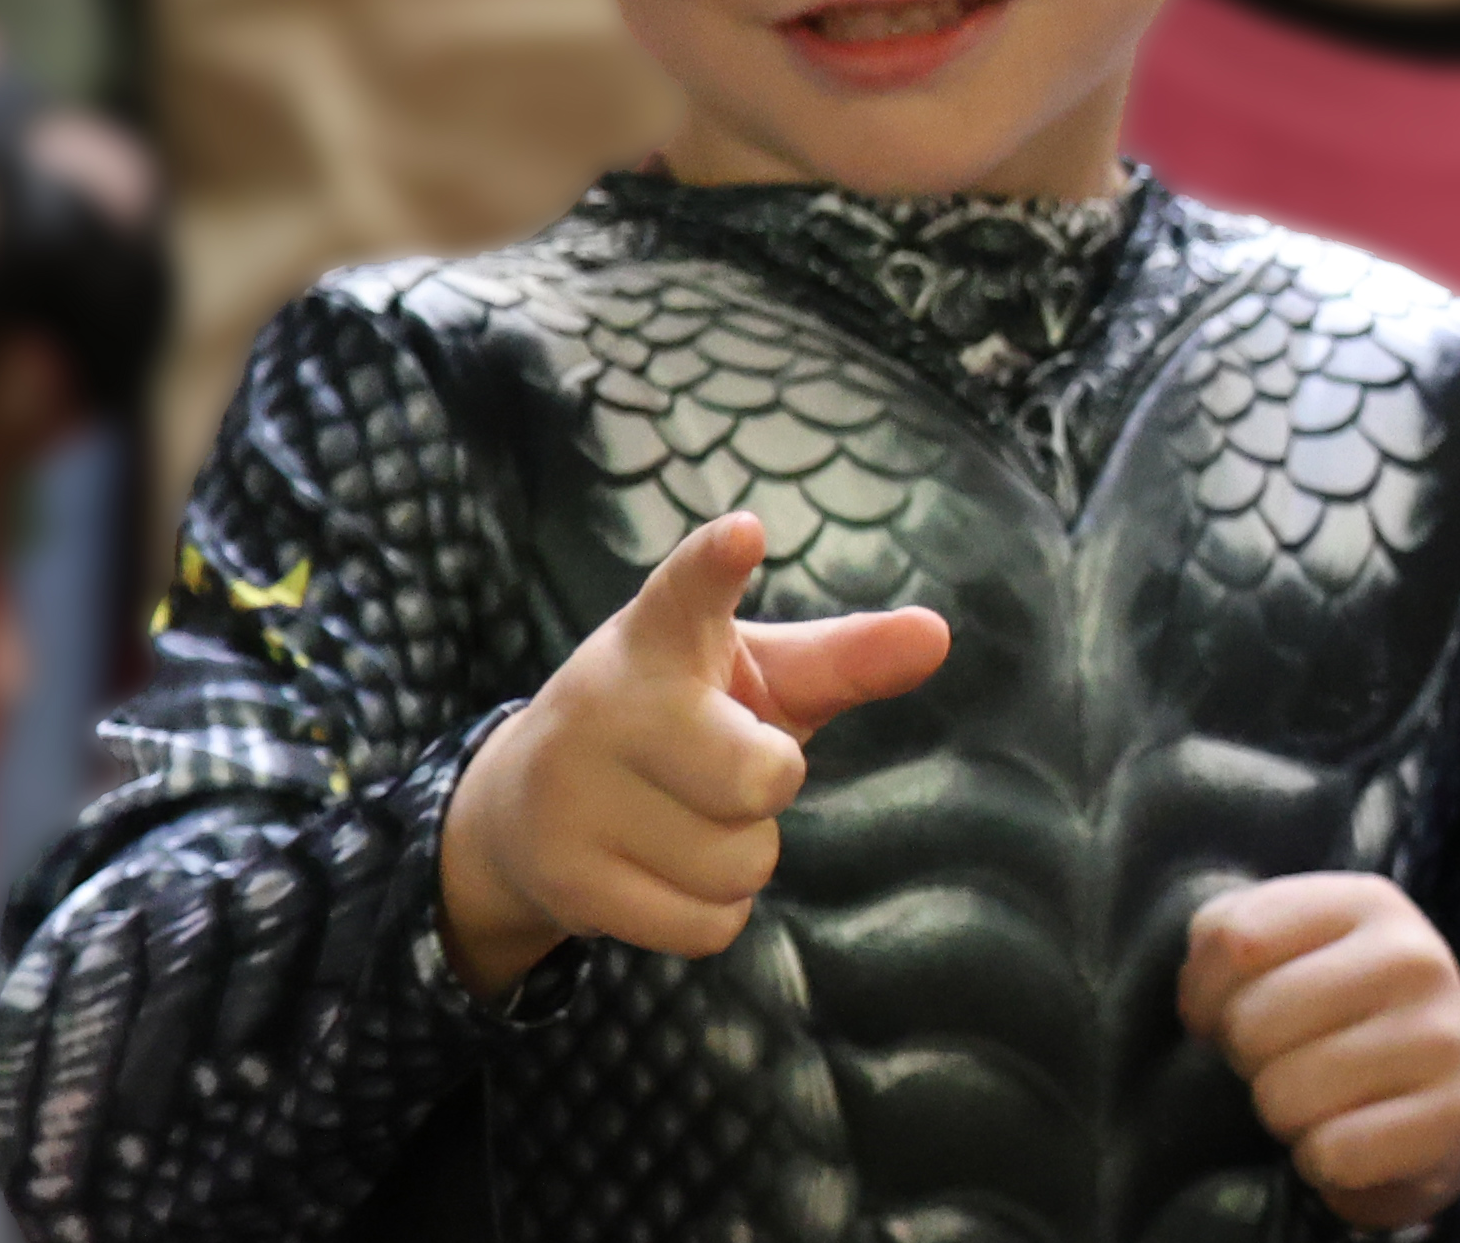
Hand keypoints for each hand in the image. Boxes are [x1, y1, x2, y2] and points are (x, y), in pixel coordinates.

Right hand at [437, 511, 949, 998]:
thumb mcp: (754, 678)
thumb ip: (845, 658)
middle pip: (760, 778)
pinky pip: (706, 926)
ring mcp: (571, 794)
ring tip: (679, 817)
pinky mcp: (564, 878)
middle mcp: (605, 704)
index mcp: (660, 636)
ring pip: (738, 864)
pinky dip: (709, 910)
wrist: (521, 810)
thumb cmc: (674, 724)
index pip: (689, 591)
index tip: (746, 534)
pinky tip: (658, 870)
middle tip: (721, 764)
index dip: (716, 565)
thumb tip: (937, 634)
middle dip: (768, 784)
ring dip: (738, 856)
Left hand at [1180, 873, 1459, 1231]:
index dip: (1207, 996)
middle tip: (1294, 1064)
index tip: (1238, 1011)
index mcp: (1368, 903)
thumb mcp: (1285, 958)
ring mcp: (1444, 1037)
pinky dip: (1324, 1164)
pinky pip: (1333, 1154)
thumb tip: (1202, 1010)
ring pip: (1284, 1096)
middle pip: (1252, 1022)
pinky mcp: (1458, 1117)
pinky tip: (1354, 1144)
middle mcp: (1416, 958)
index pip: (1232, 940)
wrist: (1433, 1106)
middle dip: (1252, 1062)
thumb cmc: (1335, 1025)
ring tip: (1325, 1103)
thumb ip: (1225, 950)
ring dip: (1285, 1118)